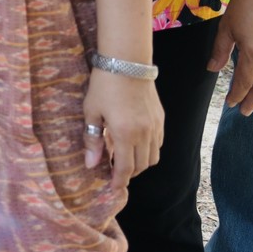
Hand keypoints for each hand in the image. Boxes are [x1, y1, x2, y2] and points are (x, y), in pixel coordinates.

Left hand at [83, 68, 163, 183]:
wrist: (127, 61)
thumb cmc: (104, 85)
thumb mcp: (92, 111)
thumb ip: (92, 140)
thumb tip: (91, 165)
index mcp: (125, 134)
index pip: (125, 169)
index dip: (119, 182)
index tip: (114, 189)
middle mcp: (144, 134)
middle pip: (141, 166)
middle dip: (129, 173)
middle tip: (114, 172)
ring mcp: (155, 127)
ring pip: (153, 157)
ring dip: (140, 163)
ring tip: (124, 158)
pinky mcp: (161, 118)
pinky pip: (159, 143)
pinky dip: (149, 150)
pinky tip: (136, 144)